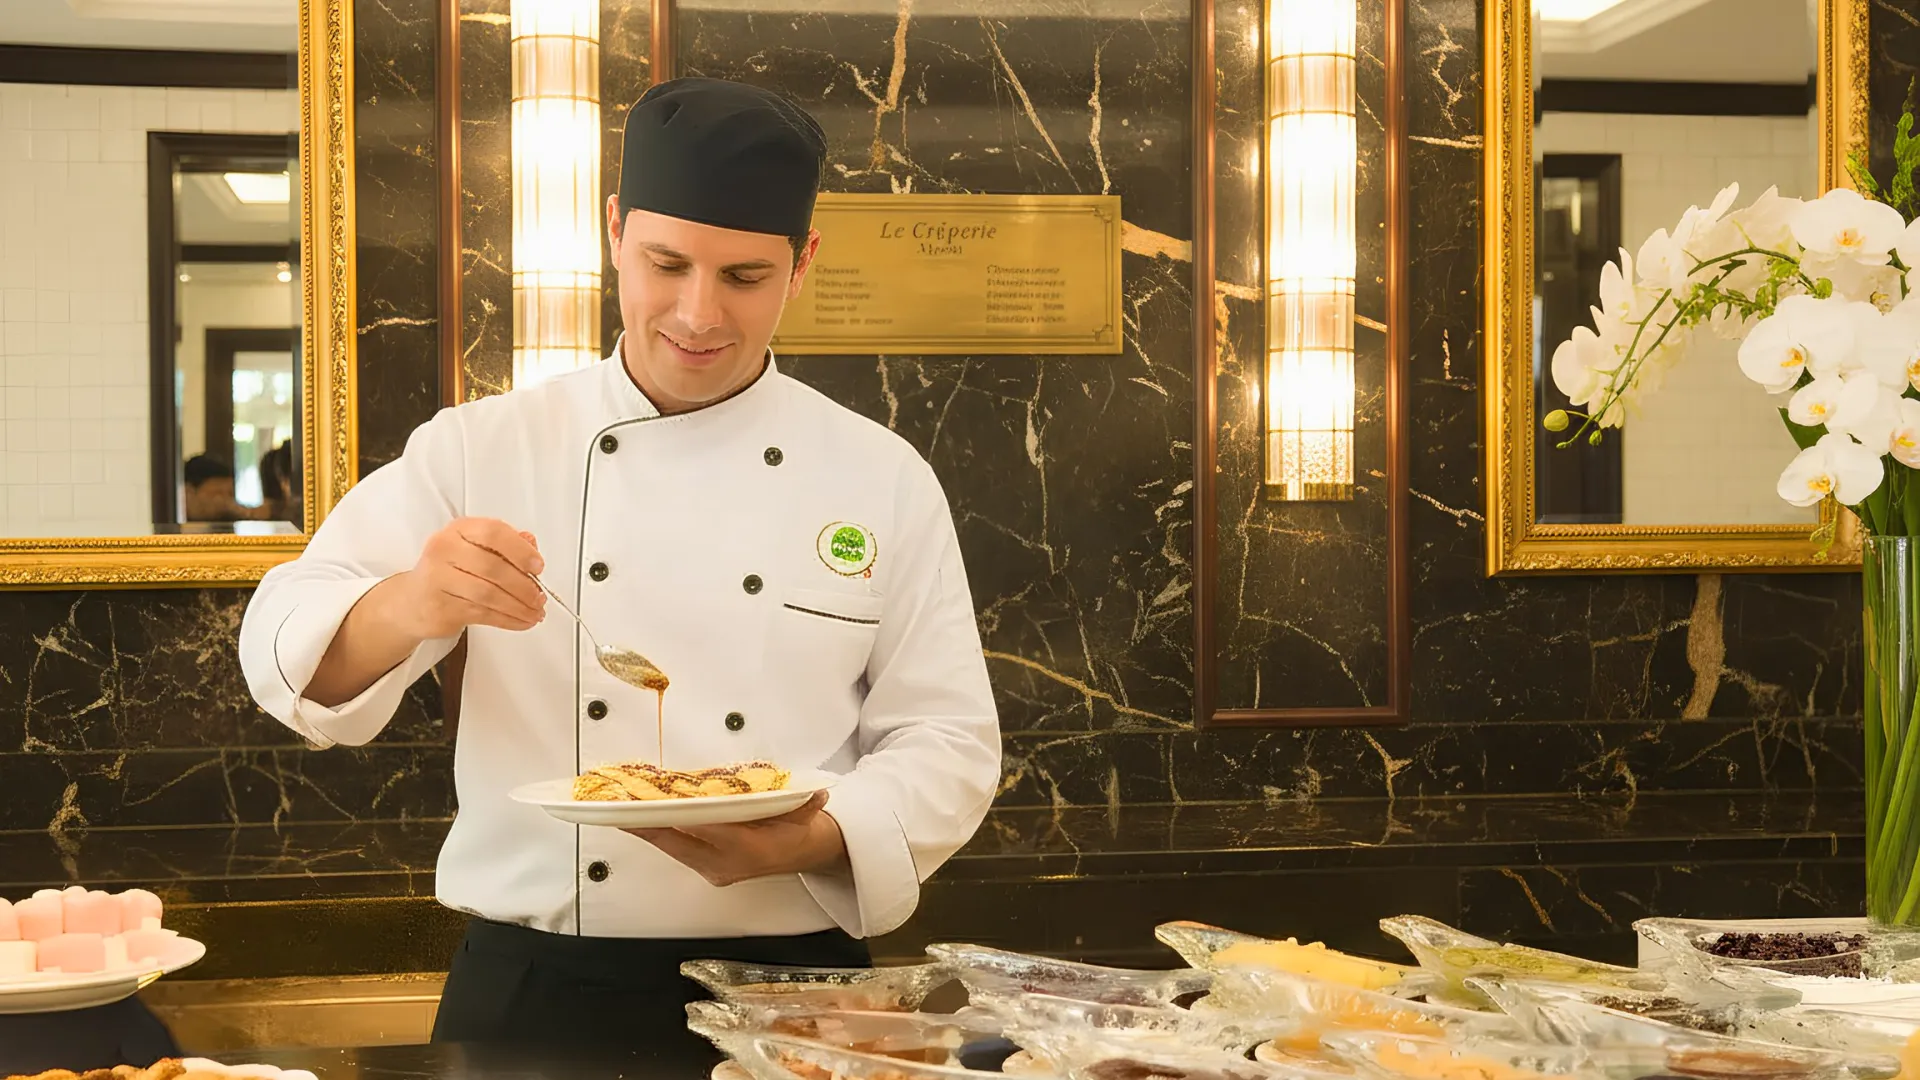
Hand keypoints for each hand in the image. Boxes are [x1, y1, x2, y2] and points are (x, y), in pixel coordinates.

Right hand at [389, 517, 546, 638]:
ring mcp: (438, 578)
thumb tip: (531, 543)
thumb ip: (507, 543)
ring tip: (534, 612)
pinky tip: (521, 621)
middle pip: (493, 567)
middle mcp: (444, 549)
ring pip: (488, 594)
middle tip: (539, 597)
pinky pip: (482, 614)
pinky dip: (507, 620)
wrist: (413, 601)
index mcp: (459, 529)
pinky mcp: (440, 607)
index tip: (538, 566)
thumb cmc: (450, 570)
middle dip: (524, 586)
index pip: (493, 532)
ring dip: (518, 606)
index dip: (520, 550)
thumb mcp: (477, 549)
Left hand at [625, 792, 847, 885]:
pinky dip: (659, 835)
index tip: (656, 804)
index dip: (681, 816)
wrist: (808, 854)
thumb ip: (808, 803)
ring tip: (621, 811)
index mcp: (752, 850)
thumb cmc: (804, 829)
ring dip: (647, 830)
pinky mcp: (709, 869)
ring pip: (672, 848)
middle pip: (677, 843)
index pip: (710, 829)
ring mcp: (716, 870)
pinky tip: (642, 822)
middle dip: (646, 826)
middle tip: (619, 808)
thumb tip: (814, 795)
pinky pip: (677, 850)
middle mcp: (728, 864)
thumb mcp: (807, 810)